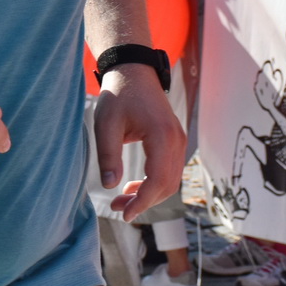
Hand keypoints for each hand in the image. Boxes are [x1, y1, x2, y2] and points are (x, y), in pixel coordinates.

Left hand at [91, 64, 186, 220]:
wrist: (134, 71)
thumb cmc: (119, 95)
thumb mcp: (106, 124)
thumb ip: (108, 155)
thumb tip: (110, 186)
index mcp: (162, 136)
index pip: (158, 180)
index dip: (142, 202)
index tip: (124, 214)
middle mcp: (177, 140)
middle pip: (168, 185)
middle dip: (144, 202)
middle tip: (117, 208)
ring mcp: (179, 140)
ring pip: (171, 180)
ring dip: (149, 195)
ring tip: (122, 200)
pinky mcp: (174, 140)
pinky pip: (169, 170)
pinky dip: (154, 183)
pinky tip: (134, 187)